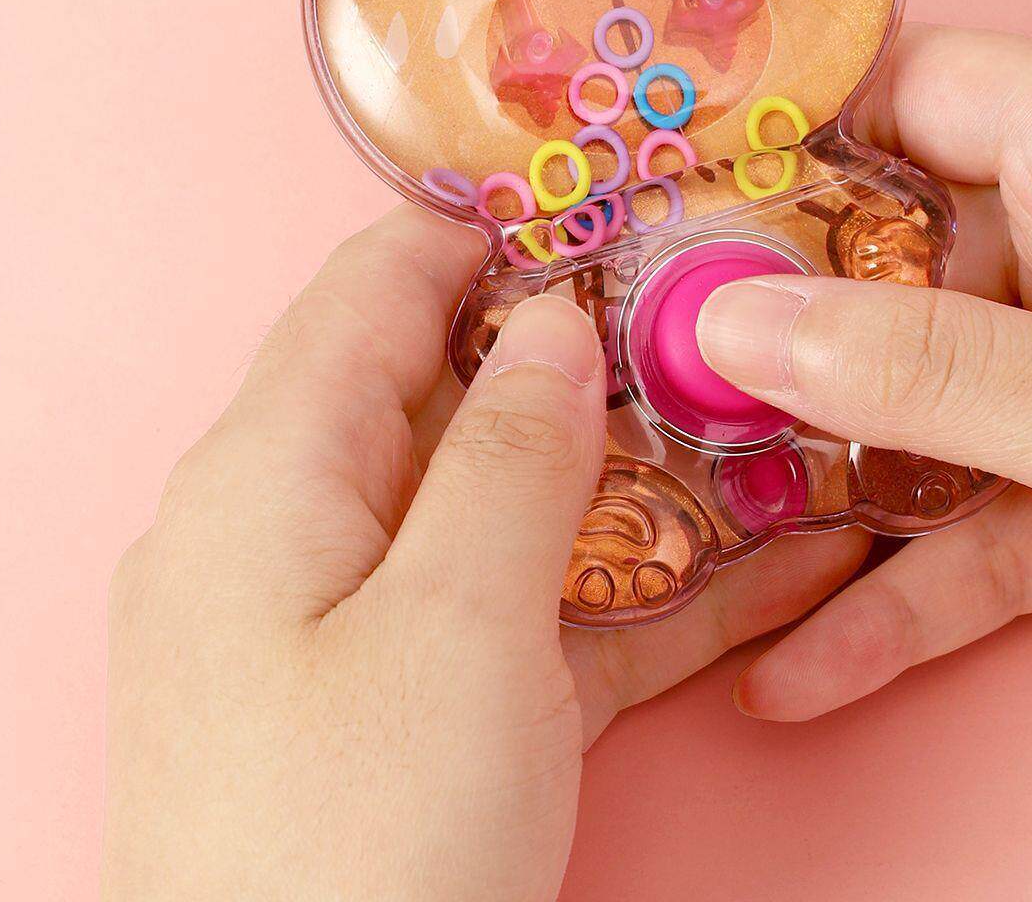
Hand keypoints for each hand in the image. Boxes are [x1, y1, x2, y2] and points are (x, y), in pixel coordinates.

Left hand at [101, 208, 864, 901]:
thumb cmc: (357, 847)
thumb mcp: (455, 626)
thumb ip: (512, 453)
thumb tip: (551, 319)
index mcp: (270, 471)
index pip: (374, 287)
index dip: (488, 229)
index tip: (608, 194)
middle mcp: (291, 528)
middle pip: (448, 393)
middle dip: (583, 355)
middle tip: (714, 318)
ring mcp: (348, 623)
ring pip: (502, 507)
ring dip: (628, 478)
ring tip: (761, 430)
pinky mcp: (402, 706)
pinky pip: (518, 610)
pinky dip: (622, 588)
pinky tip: (754, 575)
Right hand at [697, 27, 1031, 735]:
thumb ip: (932, 368)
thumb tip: (738, 322)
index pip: (922, 90)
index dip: (794, 130)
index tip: (667, 191)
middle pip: (896, 260)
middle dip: (778, 334)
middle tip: (648, 386)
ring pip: (925, 404)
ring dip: (827, 482)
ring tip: (703, 532)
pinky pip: (981, 523)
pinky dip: (906, 593)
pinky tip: (810, 670)